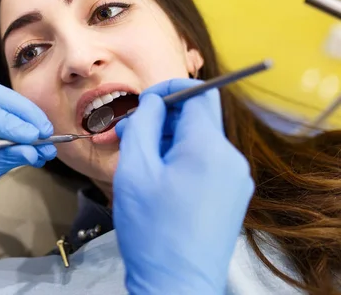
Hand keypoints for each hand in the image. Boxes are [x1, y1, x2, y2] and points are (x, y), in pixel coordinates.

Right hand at [113, 79, 253, 294]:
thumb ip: (144, 125)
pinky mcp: (232, 197)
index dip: (169, 88)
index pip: (199, 93)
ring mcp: (235, 180)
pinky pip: (207, 164)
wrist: (176, 286)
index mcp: (209, 149)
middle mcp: (231, 160)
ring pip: (200, 142)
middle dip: (162, 119)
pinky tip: (158, 180)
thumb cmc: (152, 230)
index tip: (144, 101)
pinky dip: (181, 161)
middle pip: (198, 118)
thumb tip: (153, 101)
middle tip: (129, 135)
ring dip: (169, 142)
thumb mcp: (136, 170)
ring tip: (140, 163)